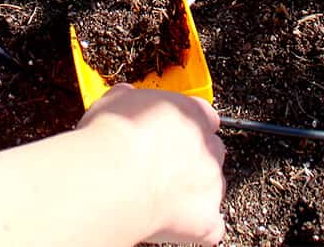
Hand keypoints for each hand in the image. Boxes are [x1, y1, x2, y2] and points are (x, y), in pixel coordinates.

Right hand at [78, 85, 224, 245]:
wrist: (111, 177)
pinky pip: (212, 226)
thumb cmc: (113, 138)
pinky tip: (173, 220)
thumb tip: (126, 97)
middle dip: (194, 157)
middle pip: (212, 149)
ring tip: (162, 193)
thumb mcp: (116, 100)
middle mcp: (208, 144)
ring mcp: (212, 182)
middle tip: (162, 165)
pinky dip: (197, 225)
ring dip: (195, 189)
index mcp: (190, 112)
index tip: (172, 133)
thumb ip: (132, 99)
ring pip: (213, 186)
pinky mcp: (208, 219)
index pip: (203, 115)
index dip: (186, 125)